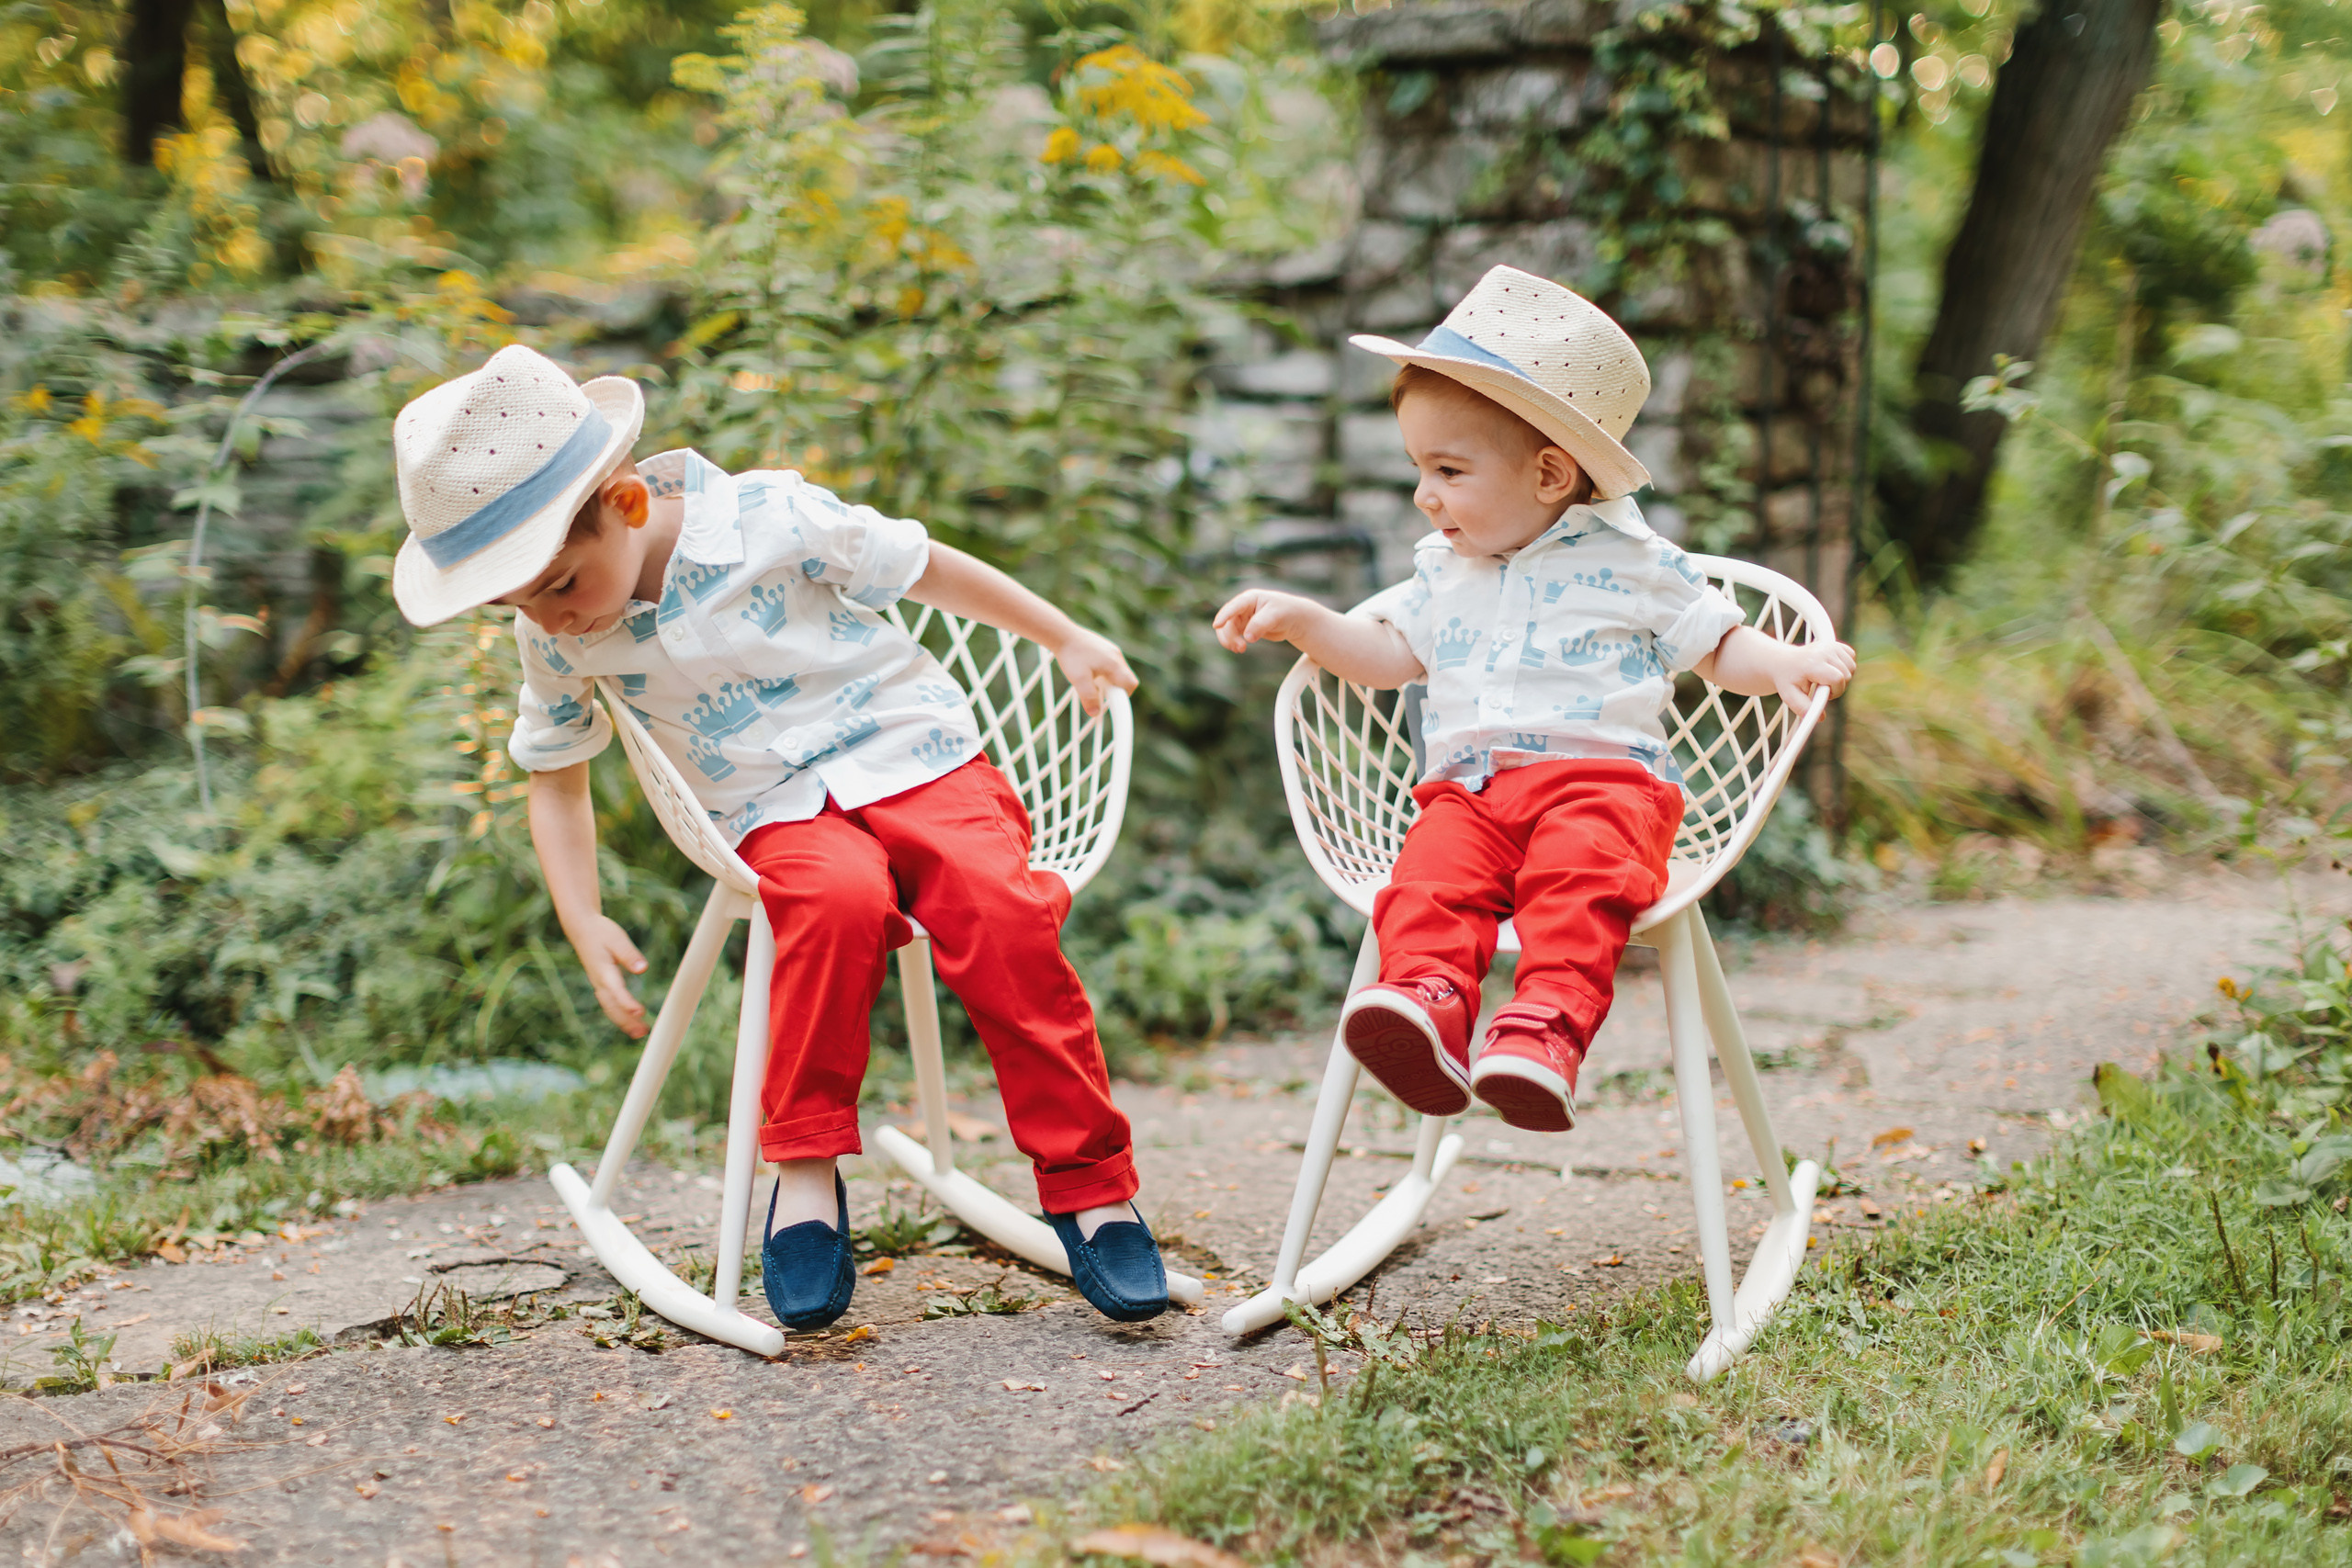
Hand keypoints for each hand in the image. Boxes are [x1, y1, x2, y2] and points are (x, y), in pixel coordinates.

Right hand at [567, 914, 649, 1037]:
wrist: (582, 929)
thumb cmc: (601, 932)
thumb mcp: (617, 938)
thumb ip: (629, 954)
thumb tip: (642, 968)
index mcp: (603, 970)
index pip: (616, 990)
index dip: (627, 1002)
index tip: (639, 1012)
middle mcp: (599, 981)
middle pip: (612, 1006)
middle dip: (626, 1021)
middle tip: (642, 1033)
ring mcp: (598, 984)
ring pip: (610, 1008)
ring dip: (624, 1022)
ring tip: (640, 1033)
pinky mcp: (601, 984)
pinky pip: (609, 1004)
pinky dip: (619, 1014)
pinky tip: (631, 1022)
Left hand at [1055, 626, 1137, 715]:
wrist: (1062, 634)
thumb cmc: (1071, 655)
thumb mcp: (1078, 680)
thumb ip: (1089, 697)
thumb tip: (1095, 713)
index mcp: (1114, 664)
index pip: (1130, 685)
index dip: (1123, 697)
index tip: (1111, 704)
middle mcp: (1117, 656)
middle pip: (1126, 678)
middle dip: (1116, 689)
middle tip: (1100, 693)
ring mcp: (1112, 650)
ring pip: (1118, 671)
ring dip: (1109, 680)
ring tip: (1092, 681)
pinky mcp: (1105, 647)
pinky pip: (1111, 663)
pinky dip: (1105, 672)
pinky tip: (1089, 671)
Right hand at [1212, 589, 1321, 652]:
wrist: (1294, 619)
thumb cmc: (1286, 611)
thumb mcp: (1275, 616)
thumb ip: (1260, 624)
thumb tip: (1247, 637)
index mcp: (1249, 598)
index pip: (1234, 606)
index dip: (1224, 616)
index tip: (1217, 626)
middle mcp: (1242, 607)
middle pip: (1228, 621)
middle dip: (1229, 635)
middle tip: (1240, 648)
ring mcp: (1242, 617)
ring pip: (1227, 630)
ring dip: (1230, 640)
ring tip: (1240, 650)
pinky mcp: (1244, 627)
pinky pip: (1232, 635)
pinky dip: (1233, 643)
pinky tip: (1240, 649)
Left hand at [1770, 638, 1856, 707]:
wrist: (1784, 662)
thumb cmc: (1787, 680)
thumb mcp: (1789, 696)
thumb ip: (1803, 708)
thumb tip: (1821, 718)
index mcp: (1812, 663)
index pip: (1837, 678)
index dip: (1835, 691)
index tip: (1824, 695)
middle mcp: (1823, 650)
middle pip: (1847, 675)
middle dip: (1837, 687)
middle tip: (1821, 688)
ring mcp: (1831, 645)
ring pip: (1851, 667)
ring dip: (1842, 677)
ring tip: (1825, 679)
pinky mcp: (1836, 643)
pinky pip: (1852, 658)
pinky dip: (1845, 667)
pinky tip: (1831, 669)